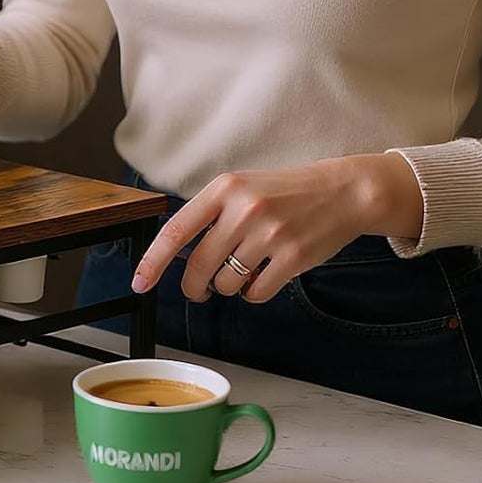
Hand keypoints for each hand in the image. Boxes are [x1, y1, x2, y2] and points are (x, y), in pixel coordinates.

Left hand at [130, 153, 423, 304]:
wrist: (342, 191)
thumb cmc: (285, 192)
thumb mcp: (242, 188)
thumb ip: (210, 215)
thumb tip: (176, 255)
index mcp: (224, 188)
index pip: (176, 231)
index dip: (152, 261)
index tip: (139, 283)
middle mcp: (243, 209)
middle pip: (199, 266)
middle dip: (194, 287)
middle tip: (199, 290)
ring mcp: (269, 233)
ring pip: (227, 283)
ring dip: (230, 287)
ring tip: (245, 269)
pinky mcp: (293, 256)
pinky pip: (256, 293)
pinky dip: (254, 293)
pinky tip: (264, 277)